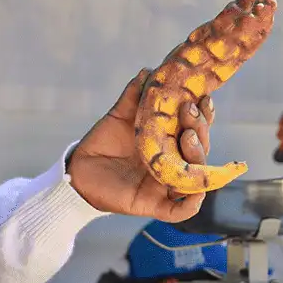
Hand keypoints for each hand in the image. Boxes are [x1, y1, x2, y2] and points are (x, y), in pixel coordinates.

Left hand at [67, 68, 215, 223]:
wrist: (79, 171)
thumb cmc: (103, 143)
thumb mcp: (118, 117)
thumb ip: (133, 97)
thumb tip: (147, 72)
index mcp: (170, 141)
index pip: (196, 127)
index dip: (203, 114)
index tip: (202, 97)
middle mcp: (174, 163)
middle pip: (199, 149)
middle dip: (200, 128)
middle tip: (189, 111)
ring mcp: (166, 185)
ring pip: (195, 177)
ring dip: (198, 156)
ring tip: (188, 136)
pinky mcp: (154, 205)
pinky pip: (180, 210)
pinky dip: (191, 203)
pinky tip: (196, 192)